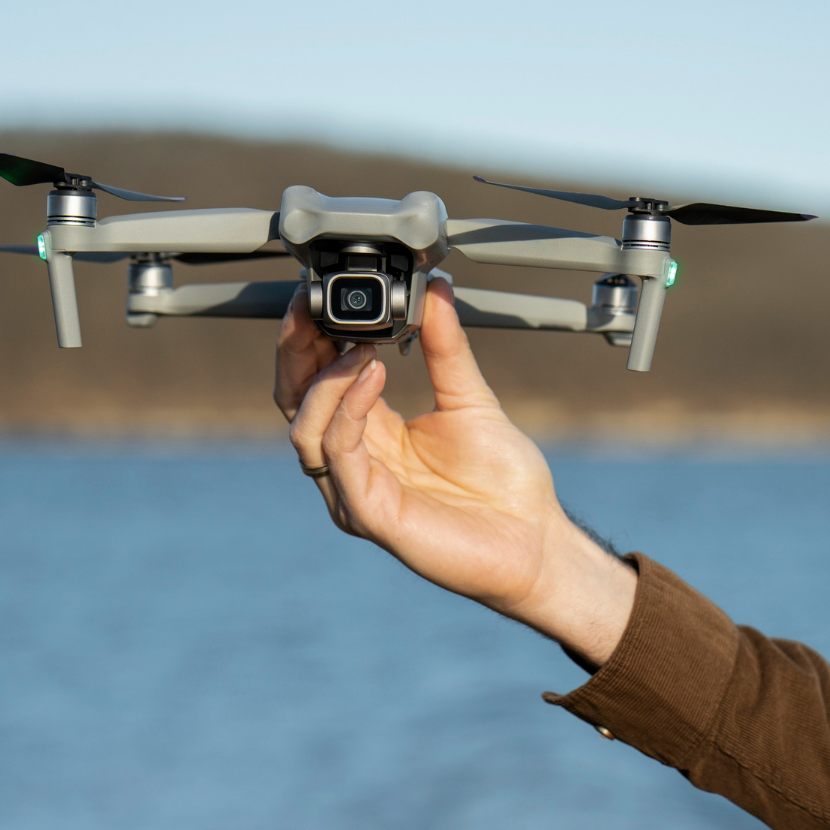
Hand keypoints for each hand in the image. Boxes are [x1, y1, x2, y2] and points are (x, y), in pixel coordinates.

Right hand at [275, 279, 635, 664]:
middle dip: (297, 351)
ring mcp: (353, 492)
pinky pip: (339, 455)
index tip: (316, 294)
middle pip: (294, 401)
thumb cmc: (504, 483)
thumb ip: (445, 346)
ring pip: (306, 428)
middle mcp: (351, 463)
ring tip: (360, 343)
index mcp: (369, 434)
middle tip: (313, 306)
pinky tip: (371, 374)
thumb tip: (434, 289)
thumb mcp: (469, 398)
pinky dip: (348, 410)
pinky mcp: (368, 514)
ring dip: (326, 378)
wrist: (535, 540)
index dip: (308, 338)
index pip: (314, 381)